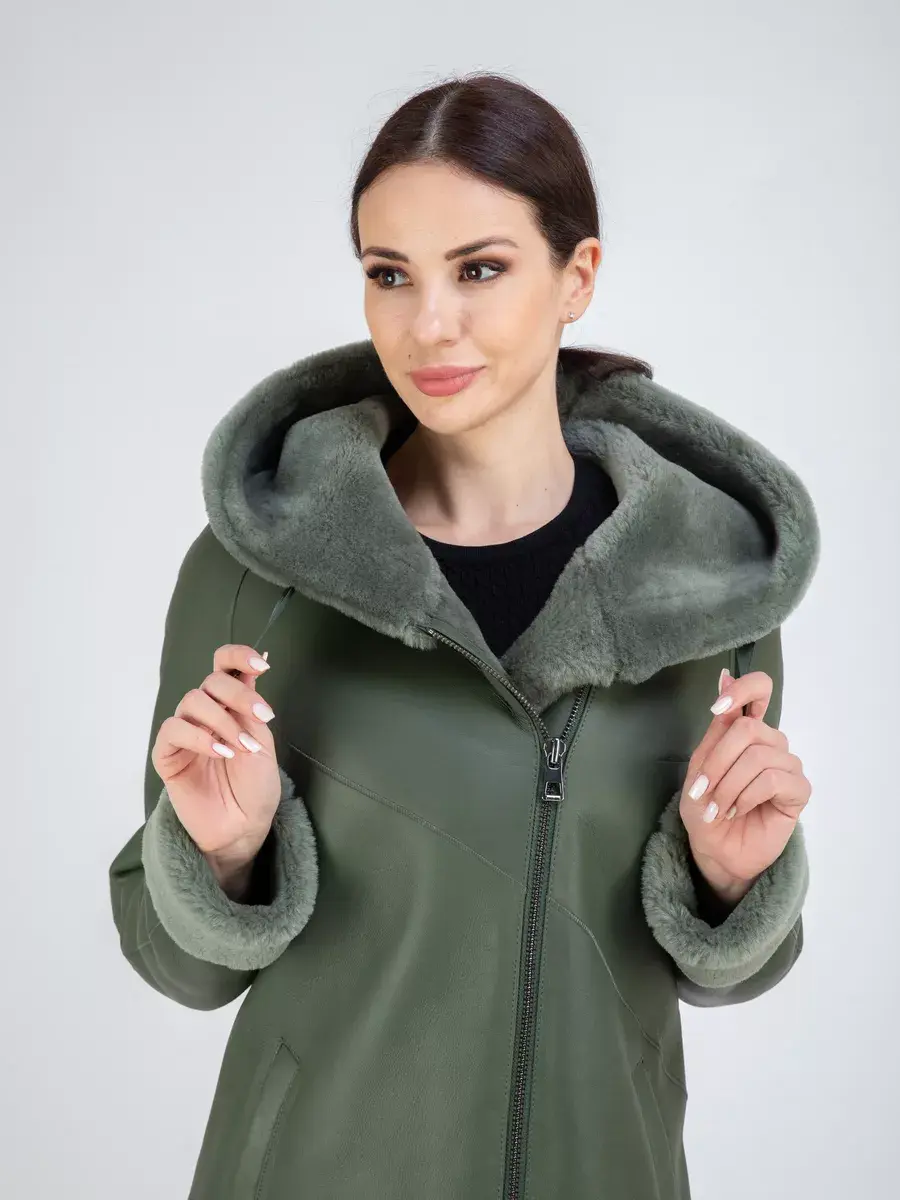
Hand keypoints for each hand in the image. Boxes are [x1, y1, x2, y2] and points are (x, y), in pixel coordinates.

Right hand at [151, 644, 281, 860]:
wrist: (243, 827)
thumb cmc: (255, 787)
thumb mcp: (262, 741)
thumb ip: (252, 706)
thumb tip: (261, 659)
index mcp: (230, 706)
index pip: (224, 667)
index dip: (238, 656)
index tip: (261, 664)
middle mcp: (205, 714)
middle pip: (210, 682)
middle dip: (238, 694)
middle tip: (260, 717)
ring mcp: (185, 733)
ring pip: (191, 701)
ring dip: (221, 720)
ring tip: (240, 746)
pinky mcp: (167, 755)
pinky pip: (173, 731)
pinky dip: (199, 737)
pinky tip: (221, 752)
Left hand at [678, 666, 811, 903]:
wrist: (716, 851)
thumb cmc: (705, 808)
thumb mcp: (700, 766)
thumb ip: (716, 729)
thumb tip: (725, 676)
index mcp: (745, 731)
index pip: (759, 690)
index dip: (742, 689)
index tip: (717, 708)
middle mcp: (770, 742)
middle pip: (748, 728)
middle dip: (717, 762)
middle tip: (702, 791)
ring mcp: (786, 765)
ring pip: (758, 756)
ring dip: (728, 785)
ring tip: (717, 808)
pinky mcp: (798, 791)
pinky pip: (773, 779)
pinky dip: (747, 795)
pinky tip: (737, 810)